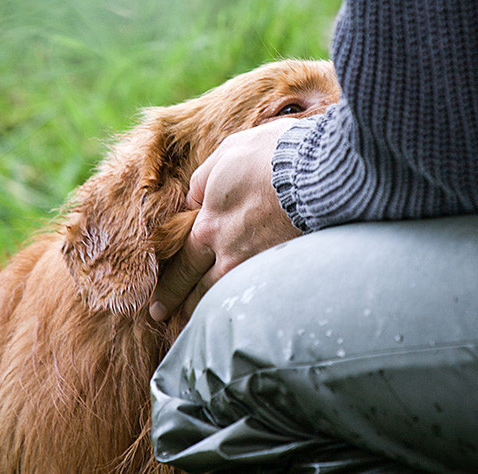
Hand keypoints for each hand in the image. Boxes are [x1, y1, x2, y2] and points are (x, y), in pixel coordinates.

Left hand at [148, 118, 301, 320]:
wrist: (319, 171)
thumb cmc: (272, 155)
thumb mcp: (228, 152)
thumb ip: (205, 178)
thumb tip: (195, 197)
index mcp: (210, 224)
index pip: (181, 262)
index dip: (167, 284)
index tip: (158, 301)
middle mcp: (228, 252)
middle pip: (196, 286)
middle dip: (176, 304)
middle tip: (161, 316)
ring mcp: (258, 265)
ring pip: (225, 297)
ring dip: (206, 313)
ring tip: (196, 325)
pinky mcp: (285, 270)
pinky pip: (258, 295)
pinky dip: (245, 307)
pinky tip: (242, 316)